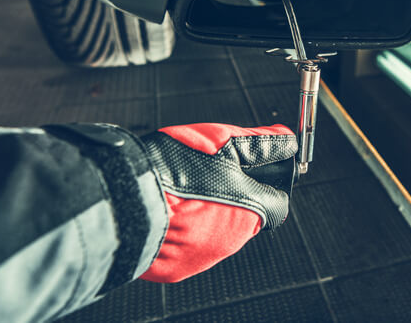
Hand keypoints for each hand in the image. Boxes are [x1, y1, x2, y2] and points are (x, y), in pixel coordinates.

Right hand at [138, 123, 296, 282]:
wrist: (125, 202)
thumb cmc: (176, 171)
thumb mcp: (225, 142)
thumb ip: (261, 143)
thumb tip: (285, 140)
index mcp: (252, 211)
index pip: (276, 201)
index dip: (264, 181)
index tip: (249, 169)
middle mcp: (233, 240)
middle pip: (245, 215)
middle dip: (233, 194)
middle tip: (209, 173)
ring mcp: (205, 257)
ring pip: (217, 230)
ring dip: (208, 211)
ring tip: (184, 189)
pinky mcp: (178, 268)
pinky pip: (189, 246)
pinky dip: (184, 229)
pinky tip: (170, 209)